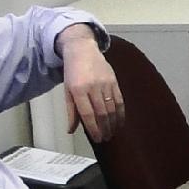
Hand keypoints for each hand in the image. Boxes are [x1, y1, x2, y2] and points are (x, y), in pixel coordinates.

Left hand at [58, 26, 124, 142]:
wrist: (82, 50)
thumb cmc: (73, 71)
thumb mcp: (67, 91)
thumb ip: (71, 111)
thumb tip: (71, 130)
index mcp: (78, 90)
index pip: (87, 114)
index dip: (93, 129)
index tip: (97, 138)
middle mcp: (92, 87)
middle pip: (101, 113)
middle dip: (105, 128)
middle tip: (106, 138)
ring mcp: (105, 83)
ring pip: (111, 108)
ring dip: (113, 123)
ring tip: (112, 132)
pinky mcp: (114, 81)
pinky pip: (119, 99)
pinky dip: (121, 112)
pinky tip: (120, 121)